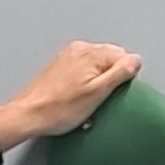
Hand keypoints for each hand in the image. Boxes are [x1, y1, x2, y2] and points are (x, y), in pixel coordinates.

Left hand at [0, 40, 140, 146]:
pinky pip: (81, 70)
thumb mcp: (98, 93)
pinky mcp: (59, 66)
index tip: (113, 93)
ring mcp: (67, 56)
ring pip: (95, 65)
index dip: (123, 78)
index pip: (124, 56)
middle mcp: (79, 49)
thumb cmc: (58, 109)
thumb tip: (136, 61)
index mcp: (92, 52)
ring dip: (95, 81)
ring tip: (83, 100)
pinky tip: (74, 98)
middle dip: (109, 78)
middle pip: (110, 59)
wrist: (28, 115)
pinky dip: (82, 82)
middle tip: (98, 99)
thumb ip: (120, 73)